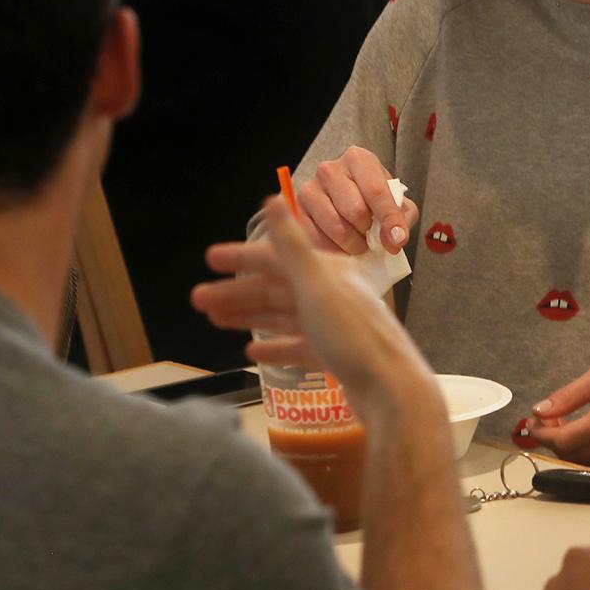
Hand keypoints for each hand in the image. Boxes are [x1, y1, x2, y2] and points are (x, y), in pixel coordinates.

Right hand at [194, 201, 434, 414]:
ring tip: (214, 321)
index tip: (210, 260)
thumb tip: (273, 198)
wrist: (391, 391)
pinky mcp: (337, 358)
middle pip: (276, 290)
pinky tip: (252, 352)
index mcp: (329, 273)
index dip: (242, 258)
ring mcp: (335, 328)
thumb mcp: (316, 285)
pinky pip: (298, 347)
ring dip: (249, 317)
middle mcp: (333, 295)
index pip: (276, 259)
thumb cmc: (354, 335)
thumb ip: (291, 244)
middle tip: (198, 299)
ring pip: (283, 317)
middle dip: (236, 293)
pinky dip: (275, 348)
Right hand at [296, 145, 417, 256]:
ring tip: (358, 243)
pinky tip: (340, 247)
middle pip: (355, 210)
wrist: (345, 204)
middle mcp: (329, 169)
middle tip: (371, 237)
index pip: (376, 191)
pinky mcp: (295, 212)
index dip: (389, 219)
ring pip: (336, 228)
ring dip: (353, 245)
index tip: (398, 240)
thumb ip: (402, 218)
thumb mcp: (396, 203)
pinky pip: (317, 240)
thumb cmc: (373, 202)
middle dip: (368, 232)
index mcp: (358, 159)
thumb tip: (395, 239)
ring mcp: (309, 189)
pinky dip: (334, 251)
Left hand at [520, 361, 589, 475]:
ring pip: (583, 465)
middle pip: (570, 456)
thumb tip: (538, 411)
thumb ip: (567, 396)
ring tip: (569, 426)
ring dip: (568, 449)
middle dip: (553, 439)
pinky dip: (587, 456)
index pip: (564, 440)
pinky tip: (588, 438)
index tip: (531, 423)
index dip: (542, 434)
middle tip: (550, 420)